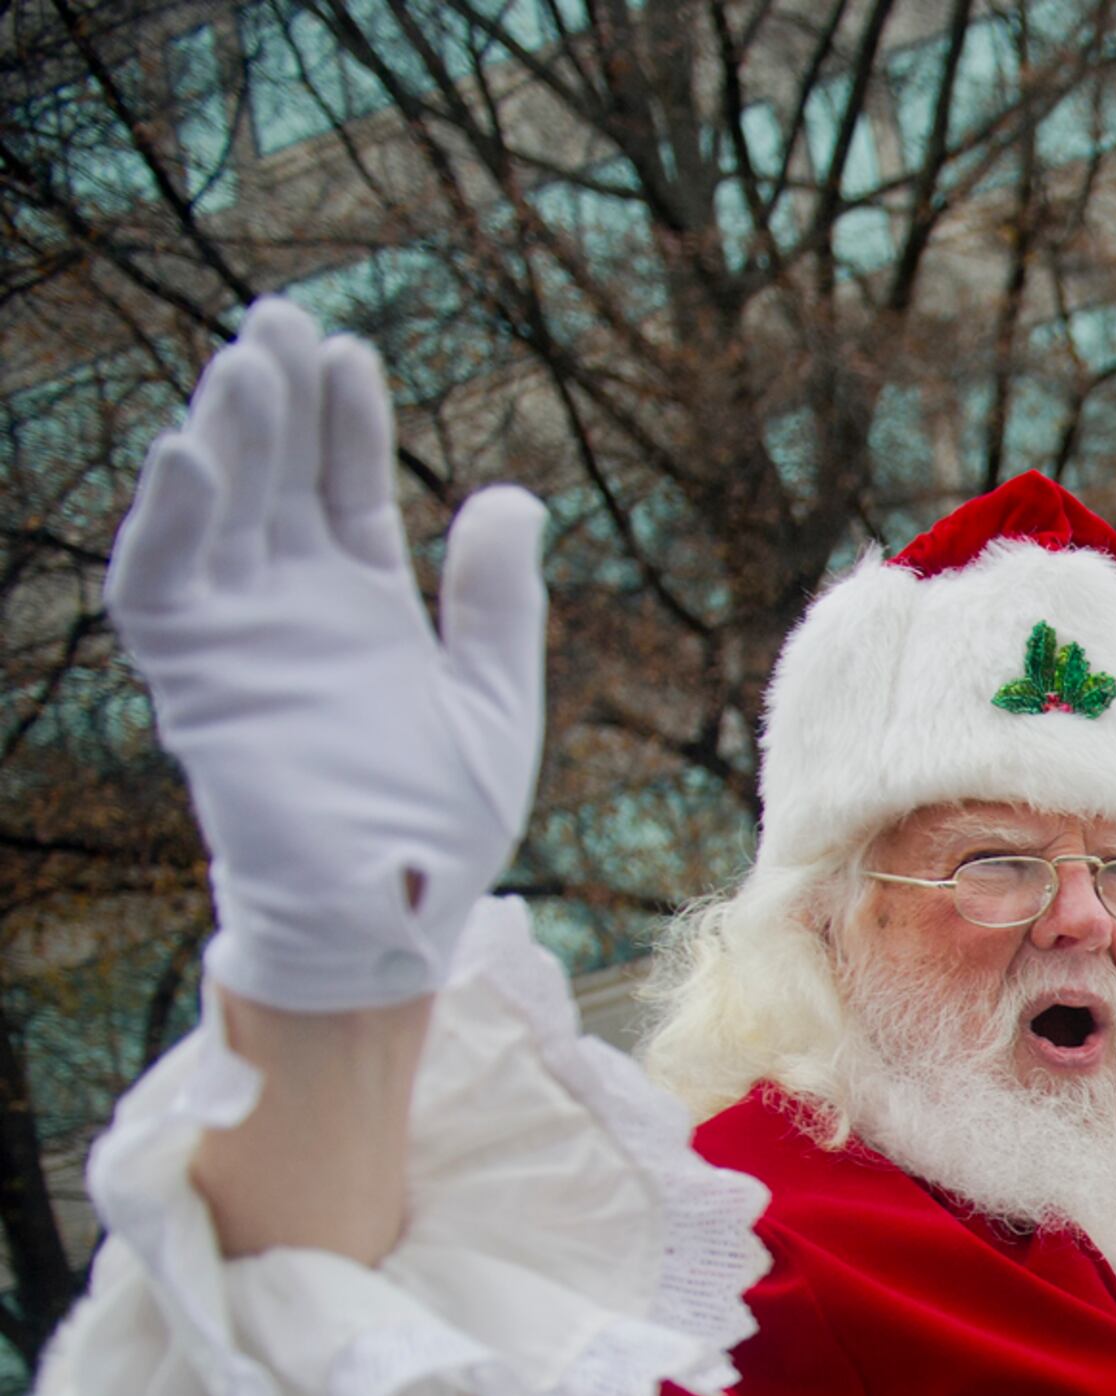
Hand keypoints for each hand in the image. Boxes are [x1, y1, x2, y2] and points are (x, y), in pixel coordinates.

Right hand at [109, 297, 546, 1013]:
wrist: (396, 916)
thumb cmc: (445, 826)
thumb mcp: (494, 699)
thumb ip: (497, 602)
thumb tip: (511, 495)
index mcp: (364, 608)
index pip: (344, 489)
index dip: (345, 420)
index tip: (353, 351)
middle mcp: (292, 610)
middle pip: (275, 480)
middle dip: (276, 400)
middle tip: (279, 317)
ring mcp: (240, 641)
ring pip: (217, 514)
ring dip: (225, 438)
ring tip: (244, 363)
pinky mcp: (198, 681)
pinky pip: (162, 588)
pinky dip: (169, 523)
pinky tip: (190, 456)